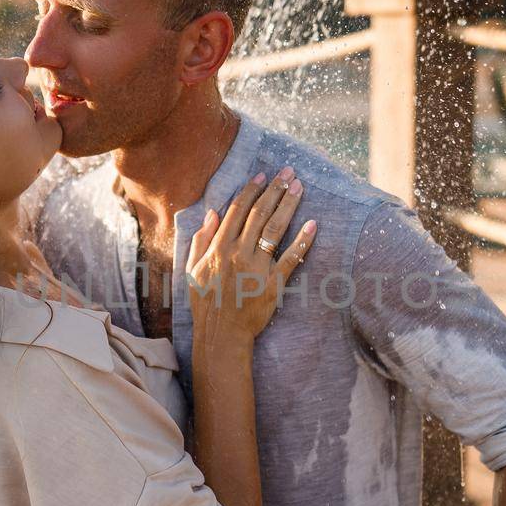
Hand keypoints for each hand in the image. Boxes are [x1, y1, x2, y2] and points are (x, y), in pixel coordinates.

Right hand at [186, 167, 315, 344]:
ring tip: (300, 187)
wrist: (221, 333)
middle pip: (259, 214)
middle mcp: (238, 253)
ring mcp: (257, 268)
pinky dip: (303, 241)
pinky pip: (291, 258)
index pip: (236, 211)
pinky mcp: (273, 284)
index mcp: (218, 248)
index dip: (250, 190)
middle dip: (275, 189)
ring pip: (275, 229)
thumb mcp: (192, 269)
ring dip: (289, 205)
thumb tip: (212, 213)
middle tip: (288, 172)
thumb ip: (201, 240)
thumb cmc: (205, 302)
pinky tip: (313, 224)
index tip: (262, 175)